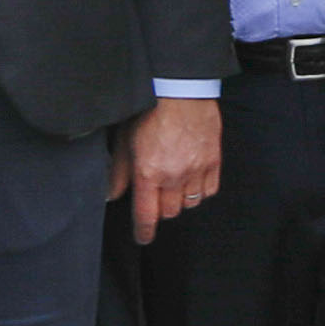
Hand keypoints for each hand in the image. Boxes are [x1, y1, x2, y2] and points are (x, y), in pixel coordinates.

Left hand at [119, 95, 219, 237]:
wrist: (181, 89)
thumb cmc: (149, 110)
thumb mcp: (125, 140)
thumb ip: (119, 172)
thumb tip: (110, 194)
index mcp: (149, 172)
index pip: (146, 215)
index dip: (143, 231)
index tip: (142, 236)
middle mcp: (174, 176)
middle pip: (168, 212)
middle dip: (159, 210)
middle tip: (154, 197)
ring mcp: (196, 170)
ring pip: (189, 203)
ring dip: (178, 200)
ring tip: (172, 186)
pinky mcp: (213, 161)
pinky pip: (208, 191)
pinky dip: (199, 191)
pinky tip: (191, 181)